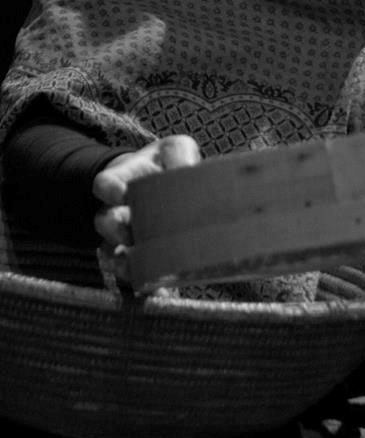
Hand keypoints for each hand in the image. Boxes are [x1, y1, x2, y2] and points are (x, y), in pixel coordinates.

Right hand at [93, 134, 200, 284]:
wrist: (166, 181)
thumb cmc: (167, 164)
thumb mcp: (174, 149)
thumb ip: (179, 154)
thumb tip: (188, 170)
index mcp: (124, 179)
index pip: (103, 184)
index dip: (108, 190)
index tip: (122, 194)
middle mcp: (117, 209)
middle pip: (103, 221)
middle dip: (115, 229)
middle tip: (131, 233)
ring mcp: (124, 234)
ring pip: (110, 251)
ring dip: (122, 259)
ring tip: (136, 263)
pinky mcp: (136, 255)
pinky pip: (130, 272)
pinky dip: (140, 280)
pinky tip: (156, 288)